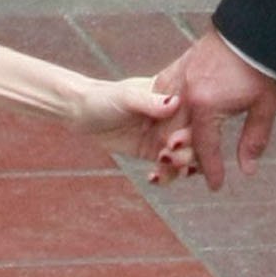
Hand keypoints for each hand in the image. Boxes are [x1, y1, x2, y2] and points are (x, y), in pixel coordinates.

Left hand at [63, 73, 191, 170]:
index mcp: (172, 98)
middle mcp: (172, 118)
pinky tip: (155, 178)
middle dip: (187, 152)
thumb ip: (150, 102)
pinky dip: (167, 176)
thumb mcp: (127, 97)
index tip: (176, 140)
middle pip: (195, 139)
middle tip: (168, 158)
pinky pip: (168, 168)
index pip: (195, 115)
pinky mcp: (152, 152)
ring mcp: (163, 136)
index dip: (192, 131)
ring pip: (184, 156)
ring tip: (163, 167)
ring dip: (179, 166)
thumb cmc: (103, 98)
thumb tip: (175, 103)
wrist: (80, 113)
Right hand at [156, 28, 275, 189]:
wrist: (261, 25)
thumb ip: (253, 139)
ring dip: (166, 133)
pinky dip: (161, 106)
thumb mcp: (265, 106)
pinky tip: (164, 115)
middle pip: (174, 134)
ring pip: (163, 113)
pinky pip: (162, 88)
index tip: (215, 186)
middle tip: (185, 174)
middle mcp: (187, 92)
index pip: (204, 147)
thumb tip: (247, 170)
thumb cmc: (267, 66)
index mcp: (206, 105)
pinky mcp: (182, 61)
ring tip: (171, 151)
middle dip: (179, 157)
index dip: (211, 169)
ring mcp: (181, 74)